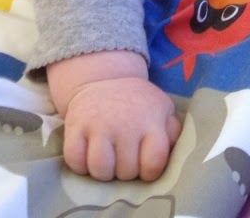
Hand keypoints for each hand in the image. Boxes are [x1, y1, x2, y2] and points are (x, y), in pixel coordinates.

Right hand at [47, 52, 180, 181]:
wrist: (103, 77)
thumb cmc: (137, 103)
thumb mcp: (161, 110)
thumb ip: (171, 133)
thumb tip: (174, 155)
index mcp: (151, 120)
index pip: (153, 164)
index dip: (149, 171)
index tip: (144, 164)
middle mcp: (125, 123)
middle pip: (126, 172)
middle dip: (125, 170)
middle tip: (123, 155)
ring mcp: (98, 124)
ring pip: (101, 171)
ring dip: (103, 171)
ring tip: (108, 157)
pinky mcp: (75, 125)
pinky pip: (75, 162)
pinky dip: (80, 164)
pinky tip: (88, 153)